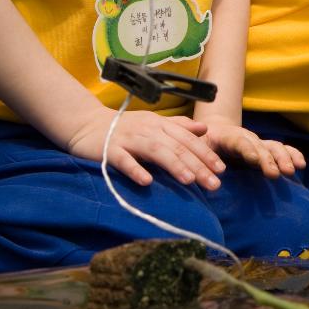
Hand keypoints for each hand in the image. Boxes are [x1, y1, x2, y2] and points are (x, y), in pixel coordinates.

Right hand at [64, 106, 224, 188]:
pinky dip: (135, 170)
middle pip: (177, 147)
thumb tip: (205, 129)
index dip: (206, 153)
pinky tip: (147, 182)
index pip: (188, 139)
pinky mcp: (109, 150)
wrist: (86, 124)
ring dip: (174, 165)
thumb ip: (179, 126)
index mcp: (160, 124)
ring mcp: (129, 139)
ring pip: (156, 151)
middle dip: (197, 165)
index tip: (222, 170)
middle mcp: (148, 129)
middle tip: (214, 184)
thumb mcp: (154, 123)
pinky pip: (124, 161)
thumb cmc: (125, 128)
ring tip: (190, 181)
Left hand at [201, 120, 304, 178]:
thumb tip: (200, 172)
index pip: (239, 142)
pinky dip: (293, 155)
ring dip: (283, 159)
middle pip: (260, 146)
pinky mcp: (264, 151)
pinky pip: (282, 150)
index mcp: (225, 136)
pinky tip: (301, 165)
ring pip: (274, 147)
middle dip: (268, 160)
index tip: (254, 160)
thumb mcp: (192, 148)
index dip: (247, 150)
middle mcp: (245, 138)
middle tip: (273, 174)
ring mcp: (257, 143)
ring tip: (291, 171)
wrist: (209, 132)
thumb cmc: (199, 145)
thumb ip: (197, 158)